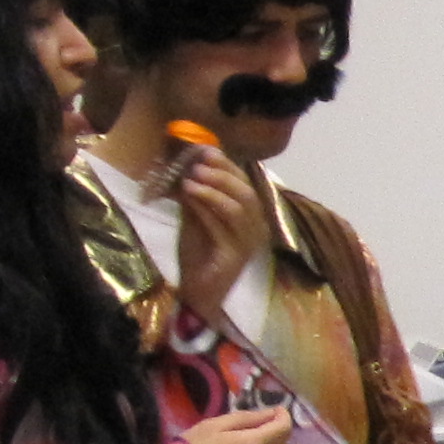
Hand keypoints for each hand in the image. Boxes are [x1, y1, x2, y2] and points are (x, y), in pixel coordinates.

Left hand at [171, 149, 264, 326]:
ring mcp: (248, 243)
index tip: (206, 150)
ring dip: (214, 188)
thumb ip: (196, 196)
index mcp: (250, 217)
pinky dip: (205, 206)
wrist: (195, 293)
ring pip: (239, 206)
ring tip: (191, 178)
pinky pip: (222, 225)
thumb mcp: (195, 218)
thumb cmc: (198, 256)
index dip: (227, 165)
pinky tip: (188, 195)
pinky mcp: (235, 256)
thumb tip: (189, 165)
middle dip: (222, 174)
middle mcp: (255, 228)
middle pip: (247, 192)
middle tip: (196, 164)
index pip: (245, 184)